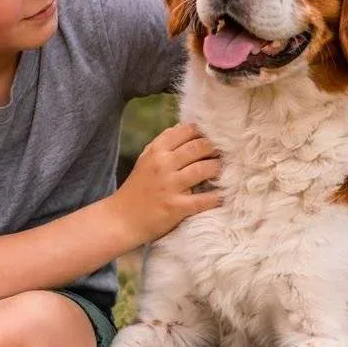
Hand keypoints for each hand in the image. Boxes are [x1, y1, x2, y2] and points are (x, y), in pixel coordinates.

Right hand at [111, 123, 221, 242]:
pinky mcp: (176, 207)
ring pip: (204, 169)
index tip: (215, 136)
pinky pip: (204, 199)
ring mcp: (169, 185)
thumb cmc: (137, 188)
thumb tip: (185, 127)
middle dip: (216, 148)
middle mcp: (162, 164)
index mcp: (156, 150)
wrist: (121, 219)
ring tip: (226, 170)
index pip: (186, 131)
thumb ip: (164, 143)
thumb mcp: (146, 159)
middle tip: (226, 153)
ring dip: (219, 168)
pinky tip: (224, 195)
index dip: (204, 132)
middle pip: (198, 147)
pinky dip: (217, 197)